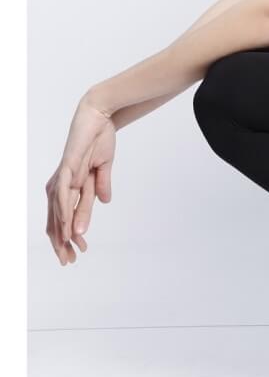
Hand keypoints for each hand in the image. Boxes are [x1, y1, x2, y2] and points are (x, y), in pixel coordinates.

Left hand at [45, 96, 116, 265]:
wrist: (99, 115)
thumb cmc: (99, 139)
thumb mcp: (104, 168)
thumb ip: (101, 185)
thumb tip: (105, 202)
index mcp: (69, 185)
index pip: (64, 217)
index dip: (69, 237)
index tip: (78, 254)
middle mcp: (61, 183)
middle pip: (55, 218)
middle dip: (61, 241)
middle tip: (67, 261)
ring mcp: (63, 175)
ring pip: (57, 209)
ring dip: (62, 230)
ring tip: (68, 247)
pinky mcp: (68, 165)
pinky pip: (63, 191)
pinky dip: (63, 209)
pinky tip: (66, 223)